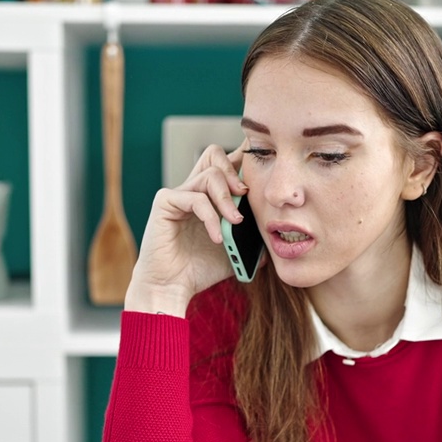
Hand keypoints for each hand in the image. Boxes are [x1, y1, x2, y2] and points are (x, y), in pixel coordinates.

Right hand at [125, 143, 249, 315]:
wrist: (172, 288)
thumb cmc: (199, 270)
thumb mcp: (236, 253)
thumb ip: (253, 241)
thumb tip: (276, 237)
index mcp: (209, 196)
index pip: (227, 165)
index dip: (244, 163)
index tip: (263, 174)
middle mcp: (192, 190)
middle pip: (214, 153)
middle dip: (235, 170)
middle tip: (246, 193)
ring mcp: (178, 194)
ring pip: (210, 173)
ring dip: (227, 198)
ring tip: (236, 222)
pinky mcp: (165, 203)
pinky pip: (195, 198)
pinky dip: (211, 217)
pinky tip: (217, 237)